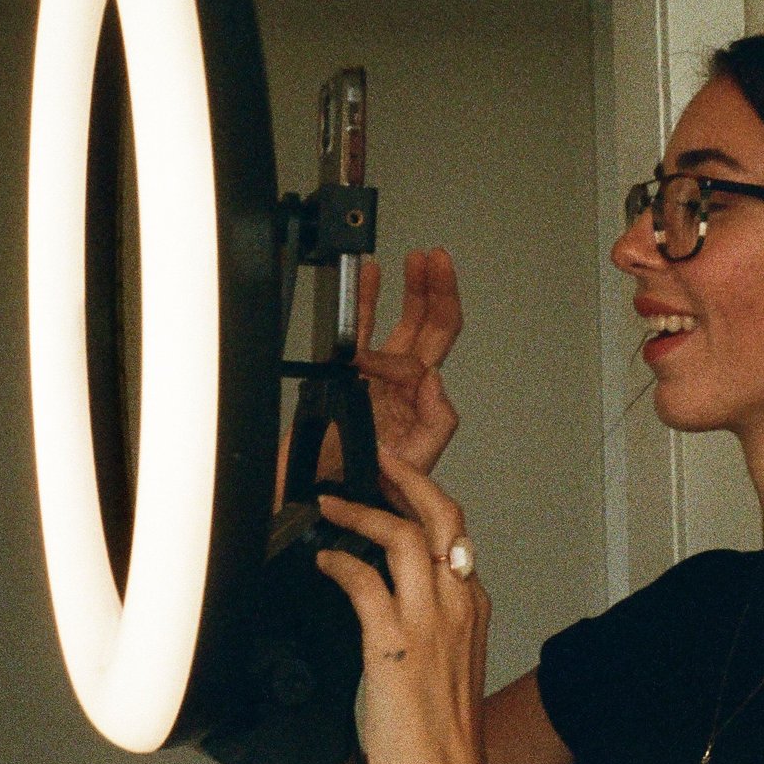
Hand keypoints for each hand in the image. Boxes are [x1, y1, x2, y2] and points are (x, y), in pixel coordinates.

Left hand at [314, 447, 496, 763]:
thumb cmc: (438, 736)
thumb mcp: (439, 662)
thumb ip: (419, 621)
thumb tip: (376, 591)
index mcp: (470, 606)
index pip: (453, 530)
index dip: (422, 494)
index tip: (393, 476)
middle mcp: (458, 605)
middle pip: (441, 514)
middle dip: (405, 476)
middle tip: (372, 458)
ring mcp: (430, 623)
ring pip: (406, 536)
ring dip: (364, 511)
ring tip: (331, 504)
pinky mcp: (396, 647)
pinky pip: (365, 583)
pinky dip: (340, 563)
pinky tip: (322, 561)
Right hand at [352, 249, 461, 473]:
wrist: (325, 504)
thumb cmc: (370, 491)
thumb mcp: (416, 465)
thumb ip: (436, 422)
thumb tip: (434, 379)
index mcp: (421, 402)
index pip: (432, 353)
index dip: (415, 349)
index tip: (383, 361)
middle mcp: (402, 386)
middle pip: (429, 327)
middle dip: (436, 290)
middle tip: (438, 260)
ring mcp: (376, 379)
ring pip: (400, 323)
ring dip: (411, 288)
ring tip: (417, 259)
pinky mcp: (346, 377)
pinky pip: (360, 331)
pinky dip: (366, 301)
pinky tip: (370, 275)